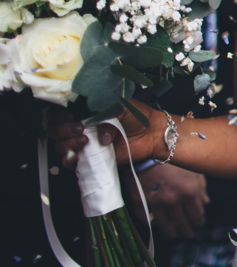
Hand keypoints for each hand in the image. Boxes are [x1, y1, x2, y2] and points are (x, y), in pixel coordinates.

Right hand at [46, 102, 166, 168]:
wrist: (151, 134)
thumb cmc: (137, 116)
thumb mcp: (120, 104)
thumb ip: (103, 105)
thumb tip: (87, 111)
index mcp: (86, 111)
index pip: (60, 112)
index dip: (58, 114)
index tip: (69, 115)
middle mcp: (81, 126)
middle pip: (56, 130)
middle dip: (63, 129)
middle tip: (79, 128)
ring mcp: (84, 143)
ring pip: (60, 145)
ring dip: (67, 143)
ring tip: (85, 140)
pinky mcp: (89, 158)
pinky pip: (70, 162)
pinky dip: (69, 159)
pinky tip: (77, 155)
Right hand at [127, 163, 208, 240]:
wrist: (147, 149)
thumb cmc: (174, 158)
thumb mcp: (193, 169)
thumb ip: (201, 187)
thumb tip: (206, 202)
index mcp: (189, 191)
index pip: (197, 215)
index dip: (198, 221)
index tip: (198, 224)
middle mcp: (173, 201)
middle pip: (182, 224)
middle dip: (186, 231)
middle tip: (188, 234)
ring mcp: (156, 204)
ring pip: (165, 227)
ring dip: (171, 233)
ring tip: (174, 235)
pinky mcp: (140, 203)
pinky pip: (148, 220)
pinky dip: (153, 224)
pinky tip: (157, 225)